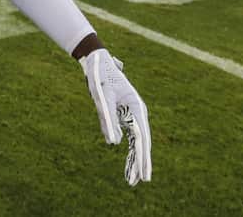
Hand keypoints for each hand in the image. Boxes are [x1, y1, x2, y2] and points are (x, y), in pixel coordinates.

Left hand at [79, 49, 151, 185]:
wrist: (98, 61)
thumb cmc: (101, 77)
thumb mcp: (102, 97)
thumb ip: (108, 119)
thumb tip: (114, 143)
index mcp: (136, 107)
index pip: (142, 138)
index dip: (143, 158)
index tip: (145, 175)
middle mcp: (137, 112)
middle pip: (141, 142)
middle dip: (141, 162)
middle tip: (142, 182)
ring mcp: (132, 114)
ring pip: (137, 142)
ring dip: (135, 160)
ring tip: (133, 180)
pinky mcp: (124, 115)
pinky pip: (129, 137)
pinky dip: (129, 151)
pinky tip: (128, 165)